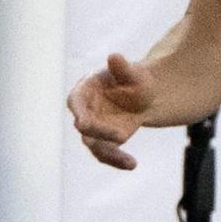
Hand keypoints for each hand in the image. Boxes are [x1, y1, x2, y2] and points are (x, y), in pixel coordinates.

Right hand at [67, 53, 154, 169]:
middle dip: (99, 132)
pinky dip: (117, 160)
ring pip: (94, 144)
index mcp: (85, 89)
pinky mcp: (104, 141)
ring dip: (110, 152)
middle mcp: (85, 111)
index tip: (83, 121)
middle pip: (84, 126)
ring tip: (130, 160)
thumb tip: (113, 57)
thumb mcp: (134, 72)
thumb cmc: (135, 79)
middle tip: (122, 136)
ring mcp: (93, 128)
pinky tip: (132, 164)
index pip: (74, 100)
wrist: (146, 94)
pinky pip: (106, 154)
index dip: (78, 111)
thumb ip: (123, 68)